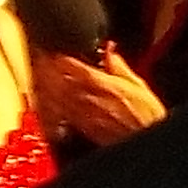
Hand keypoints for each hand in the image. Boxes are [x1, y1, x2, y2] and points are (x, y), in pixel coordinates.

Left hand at [34, 50, 163, 145]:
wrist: (144, 137)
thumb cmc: (145, 114)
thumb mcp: (137, 83)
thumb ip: (118, 65)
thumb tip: (109, 51)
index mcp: (100, 83)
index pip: (70, 64)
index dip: (59, 55)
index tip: (54, 50)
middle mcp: (88, 98)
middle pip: (57, 80)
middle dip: (47, 69)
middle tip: (42, 61)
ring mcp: (82, 113)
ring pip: (55, 96)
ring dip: (46, 86)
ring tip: (42, 78)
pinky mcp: (81, 127)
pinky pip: (60, 113)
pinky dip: (52, 105)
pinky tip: (50, 99)